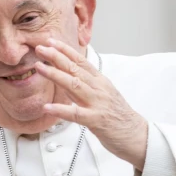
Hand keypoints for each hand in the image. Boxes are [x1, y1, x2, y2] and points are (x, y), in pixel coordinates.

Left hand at [34, 38, 148, 169]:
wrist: (136, 135)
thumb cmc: (117, 116)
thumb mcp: (102, 95)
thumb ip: (84, 85)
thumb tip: (65, 77)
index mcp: (100, 81)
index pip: (81, 61)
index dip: (65, 50)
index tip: (50, 41)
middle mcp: (99, 88)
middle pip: (75, 69)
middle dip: (56, 57)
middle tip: (40, 48)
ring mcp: (98, 103)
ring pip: (74, 86)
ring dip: (55, 75)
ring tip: (39, 68)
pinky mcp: (96, 120)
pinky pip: (76, 114)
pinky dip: (61, 110)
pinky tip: (48, 107)